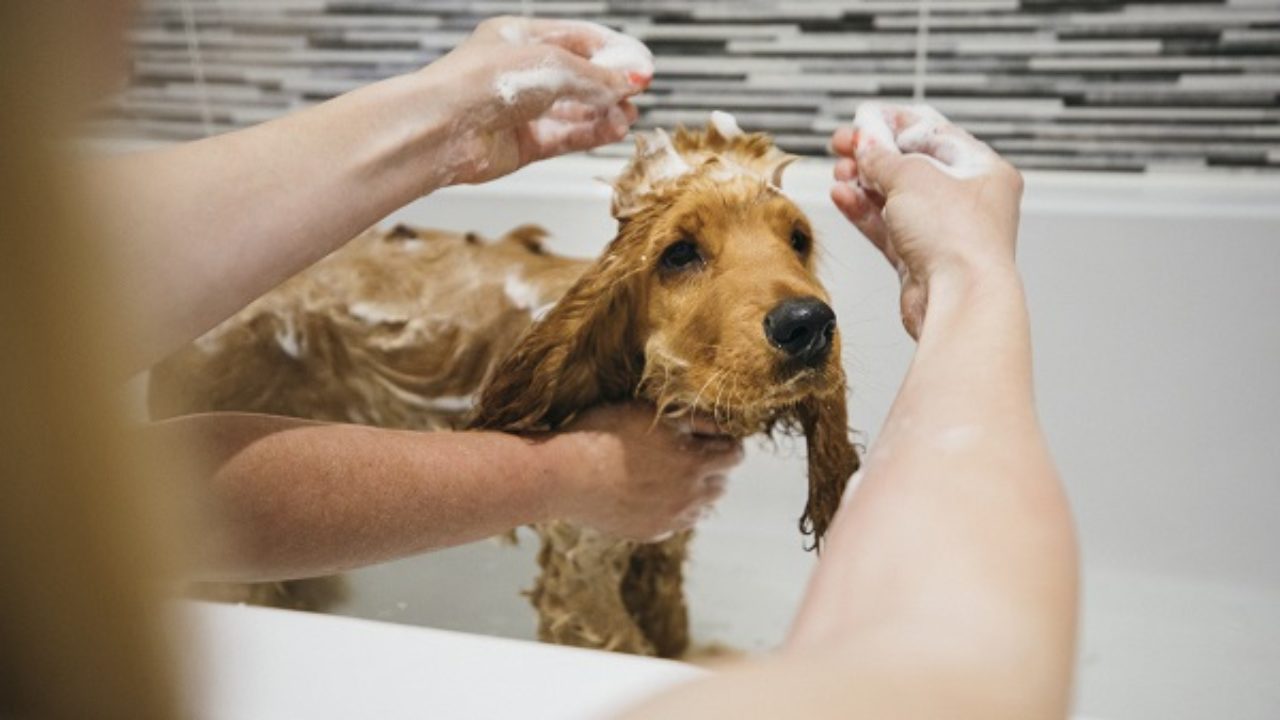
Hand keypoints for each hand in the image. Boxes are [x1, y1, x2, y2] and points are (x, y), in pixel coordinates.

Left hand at [420, 16, 651, 184]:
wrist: (440, 129)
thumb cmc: (479, 83)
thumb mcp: (552, 65)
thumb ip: (597, 76)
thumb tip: (633, 80)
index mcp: (520, 38)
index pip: (578, 39)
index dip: (613, 52)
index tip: (642, 65)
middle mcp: (520, 72)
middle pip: (579, 76)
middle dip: (611, 85)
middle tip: (637, 93)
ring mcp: (521, 110)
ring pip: (575, 109)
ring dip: (605, 113)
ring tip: (627, 117)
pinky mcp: (522, 144)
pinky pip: (565, 136)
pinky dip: (591, 134)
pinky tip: (613, 131)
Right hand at [541, 403, 743, 540]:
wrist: (563, 475)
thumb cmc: (605, 434)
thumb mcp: (653, 412)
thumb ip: (695, 420)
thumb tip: (722, 426)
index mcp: (696, 463)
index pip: (735, 455)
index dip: (726, 442)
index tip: (712, 436)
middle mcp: (690, 497)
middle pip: (722, 484)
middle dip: (713, 467)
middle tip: (687, 453)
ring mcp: (671, 520)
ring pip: (701, 507)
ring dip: (694, 491)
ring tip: (667, 474)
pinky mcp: (651, 533)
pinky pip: (675, 522)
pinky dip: (671, 508)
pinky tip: (648, 493)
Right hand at [830, 103, 1023, 337]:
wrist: (959, 299)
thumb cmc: (958, 239)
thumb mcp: (913, 177)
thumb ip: (882, 157)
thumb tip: (866, 141)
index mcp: (983, 170)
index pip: (934, 135)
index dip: (895, 124)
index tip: (865, 119)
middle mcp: (968, 201)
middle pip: (912, 167)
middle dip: (873, 156)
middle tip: (843, 145)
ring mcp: (943, 232)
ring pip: (896, 199)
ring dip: (864, 184)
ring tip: (839, 171)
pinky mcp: (920, 260)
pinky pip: (888, 228)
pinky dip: (864, 212)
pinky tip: (842, 197)